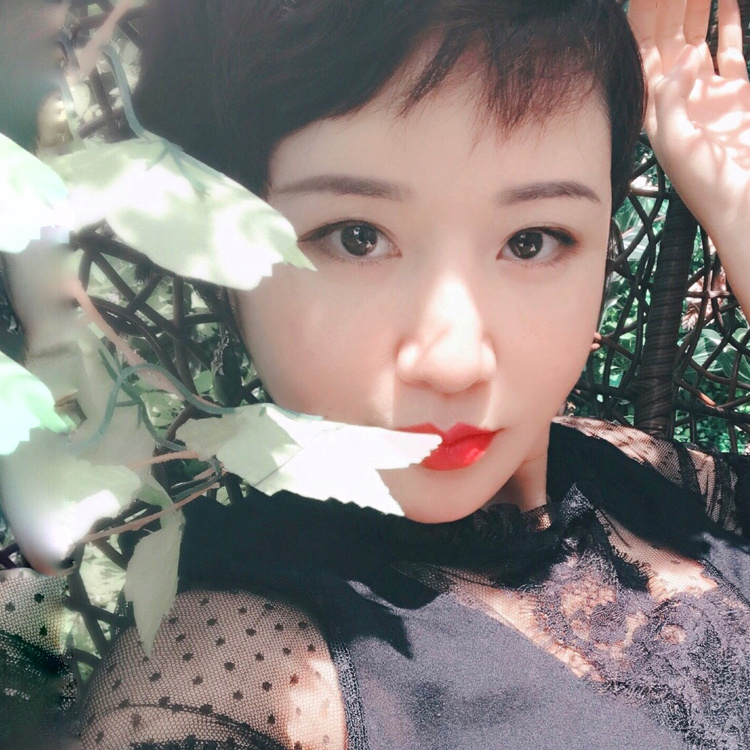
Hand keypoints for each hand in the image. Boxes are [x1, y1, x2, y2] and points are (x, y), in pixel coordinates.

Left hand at [628, 0, 749, 245]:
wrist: (745, 205)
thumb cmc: (707, 185)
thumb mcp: (678, 145)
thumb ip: (672, 100)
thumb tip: (682, 58)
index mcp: (655, 111)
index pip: (643, 58)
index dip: (643, 24)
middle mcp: (678, 99)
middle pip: (668, 41)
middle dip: (669, 9)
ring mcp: (708, 93)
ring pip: (699, 38)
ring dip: (696, 8)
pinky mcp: (738, 93)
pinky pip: (730, 48)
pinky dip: (728, 22)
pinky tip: (726, 0)